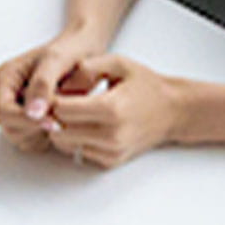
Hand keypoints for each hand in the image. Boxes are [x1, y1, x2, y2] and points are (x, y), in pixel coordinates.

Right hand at [0, 32, 112, 148]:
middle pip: (9, 128)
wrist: (84, 48)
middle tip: (61, 120)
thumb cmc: (70, 49)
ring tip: (62, 117)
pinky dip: (47, 137)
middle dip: (35, 128)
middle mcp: (7, 95)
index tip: (52, 121)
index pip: (3, 111)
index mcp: (5, 78)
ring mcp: (18, 109)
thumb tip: (32, 112)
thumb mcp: (56, 60)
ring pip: (20, 137)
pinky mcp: (30, 120)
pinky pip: (33, 141)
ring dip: (41, 134)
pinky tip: (61, 121)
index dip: (24, 120)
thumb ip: (42, 84)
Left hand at [35, 56, 189, 169]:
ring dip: (62, 130)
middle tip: (59, 102)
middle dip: (53, 116)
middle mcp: (111, 135)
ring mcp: (112, 151)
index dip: (51, 100)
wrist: (173, 111)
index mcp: (111, 108)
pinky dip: (77, 140)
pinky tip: (87, 125)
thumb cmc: (145, 85)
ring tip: (73, 113)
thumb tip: (59, 86)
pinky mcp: (111, 161)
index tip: (54, 90)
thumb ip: (86, 68)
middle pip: (58, 131)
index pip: (61, 110)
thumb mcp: (118, 64)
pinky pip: (79, 152)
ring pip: (65, 145)